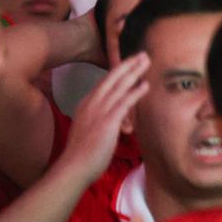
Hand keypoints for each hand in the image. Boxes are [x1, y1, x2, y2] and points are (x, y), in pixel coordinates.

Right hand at [57, 53, 148, 186]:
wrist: (75, 166)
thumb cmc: (83, 154)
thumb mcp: (91, 130)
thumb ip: (101, 121)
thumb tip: (113, 121)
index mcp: (87, 104)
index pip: (105, 83)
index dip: (119, 71)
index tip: (130, 63)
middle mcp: (92, 103)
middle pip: (112, 79)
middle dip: (128, 65)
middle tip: (143, 54)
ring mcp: (99, 111)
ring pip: (119, 86)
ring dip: (134, 72)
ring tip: (146, 61)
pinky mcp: (108, 121)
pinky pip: (124, 102)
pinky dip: (135, 92)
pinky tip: (146, 85)